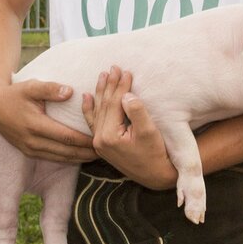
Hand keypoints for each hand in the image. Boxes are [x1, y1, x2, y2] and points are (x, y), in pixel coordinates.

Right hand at [0, 77, 94, 163]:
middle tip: (105, 152)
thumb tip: (70, 92)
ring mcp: (30, 149)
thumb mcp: (31, 86)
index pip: (67, 137)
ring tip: (96, 156)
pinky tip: (80, 157)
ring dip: (79, 158)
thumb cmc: (16, 93)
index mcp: (36, 125)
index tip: (101, 138)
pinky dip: (68, 159)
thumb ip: (51, 89)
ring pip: (60, 158)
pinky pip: (52, 158)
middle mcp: (33, 141)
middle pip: (66, 152)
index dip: (85, 140)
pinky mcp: (28, 152)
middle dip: (86, 153)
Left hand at [85, 68, 177, 189]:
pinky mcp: (102, 145)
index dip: (120, 86)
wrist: (156, 175)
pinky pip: (93, 123)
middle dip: (109, 85)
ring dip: (100, 93)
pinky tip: (86, 97)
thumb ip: (137, 112)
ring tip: (103, 75)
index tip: (127, 71)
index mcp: (109, 136)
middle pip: (104, 106)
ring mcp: (99, 143)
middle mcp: (99, 140)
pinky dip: (90, 109)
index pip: (114, 104)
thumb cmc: (155, 153)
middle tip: (114, 67)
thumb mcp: (149, 131)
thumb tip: (126, 95)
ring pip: (98, 111)